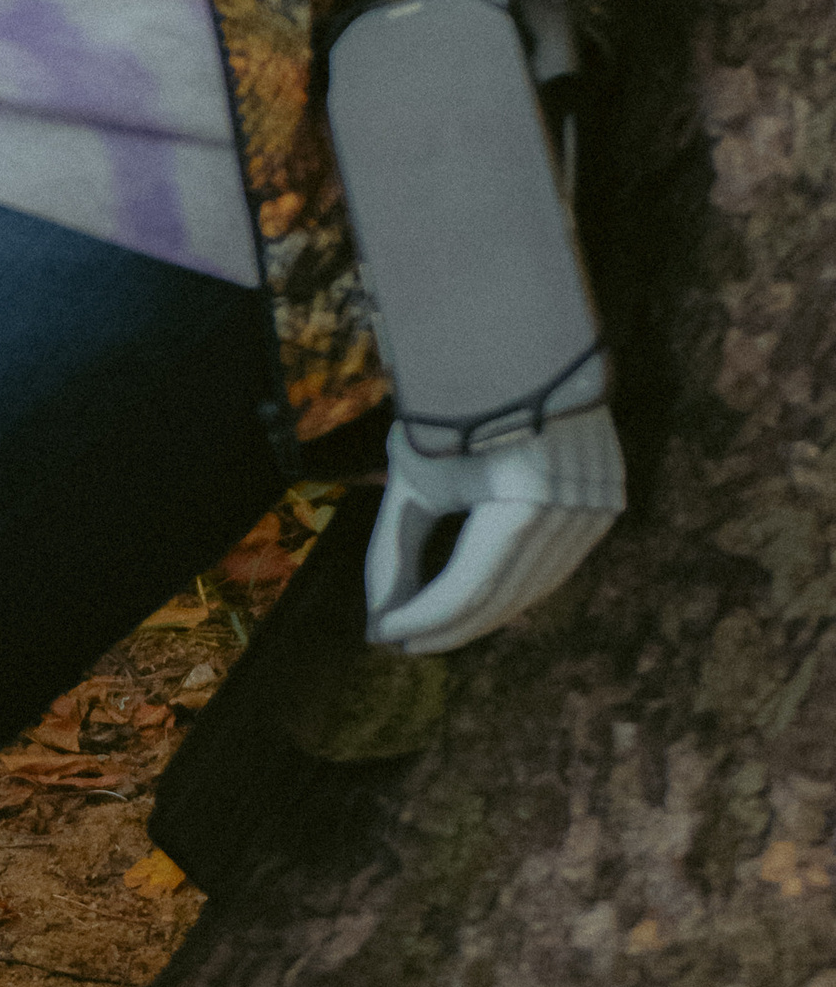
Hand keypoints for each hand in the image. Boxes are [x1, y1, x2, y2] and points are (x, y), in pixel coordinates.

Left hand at [363, 403, 624, 656]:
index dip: (422, 617)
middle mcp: (570, 509)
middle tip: (400, 638)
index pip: (468, 585)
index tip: (380, 633)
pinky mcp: (606, 501)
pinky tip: (480, 597)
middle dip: (447, 624)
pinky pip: (558, 563)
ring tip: (431, 627)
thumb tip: (379, 619)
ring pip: (535, 587)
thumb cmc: (454, 407)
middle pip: (504, 594)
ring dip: (481, 613)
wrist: (517, 347)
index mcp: (522, 498)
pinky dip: (517, 586)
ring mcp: (596, 507)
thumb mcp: (414, 474)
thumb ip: (395, 547)